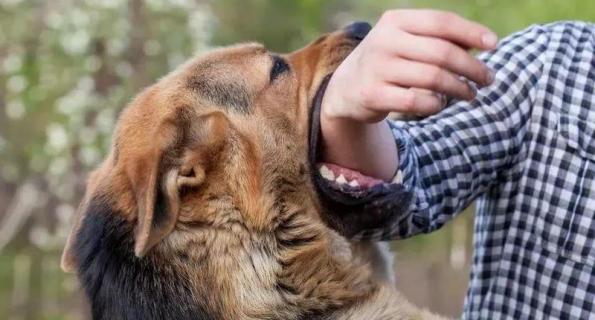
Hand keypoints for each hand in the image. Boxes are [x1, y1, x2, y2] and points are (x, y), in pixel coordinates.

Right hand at [321, 10, 497, 180]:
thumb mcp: (407, 41)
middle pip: (442, 53)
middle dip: (472, 67)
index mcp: (395, 21)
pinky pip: (417, 101)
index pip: (441, 22)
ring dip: (460, 88)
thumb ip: (440, 38)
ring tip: (470, 94)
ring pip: (433, 78)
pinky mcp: (373, 94)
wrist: (346, 87)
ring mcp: (377, 68)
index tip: (494, 45)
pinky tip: (441, 104)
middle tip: (488, 79)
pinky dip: (436, 105)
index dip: (471, 32)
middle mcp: (384, 41)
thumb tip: (485, 42)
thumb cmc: (390, 60)